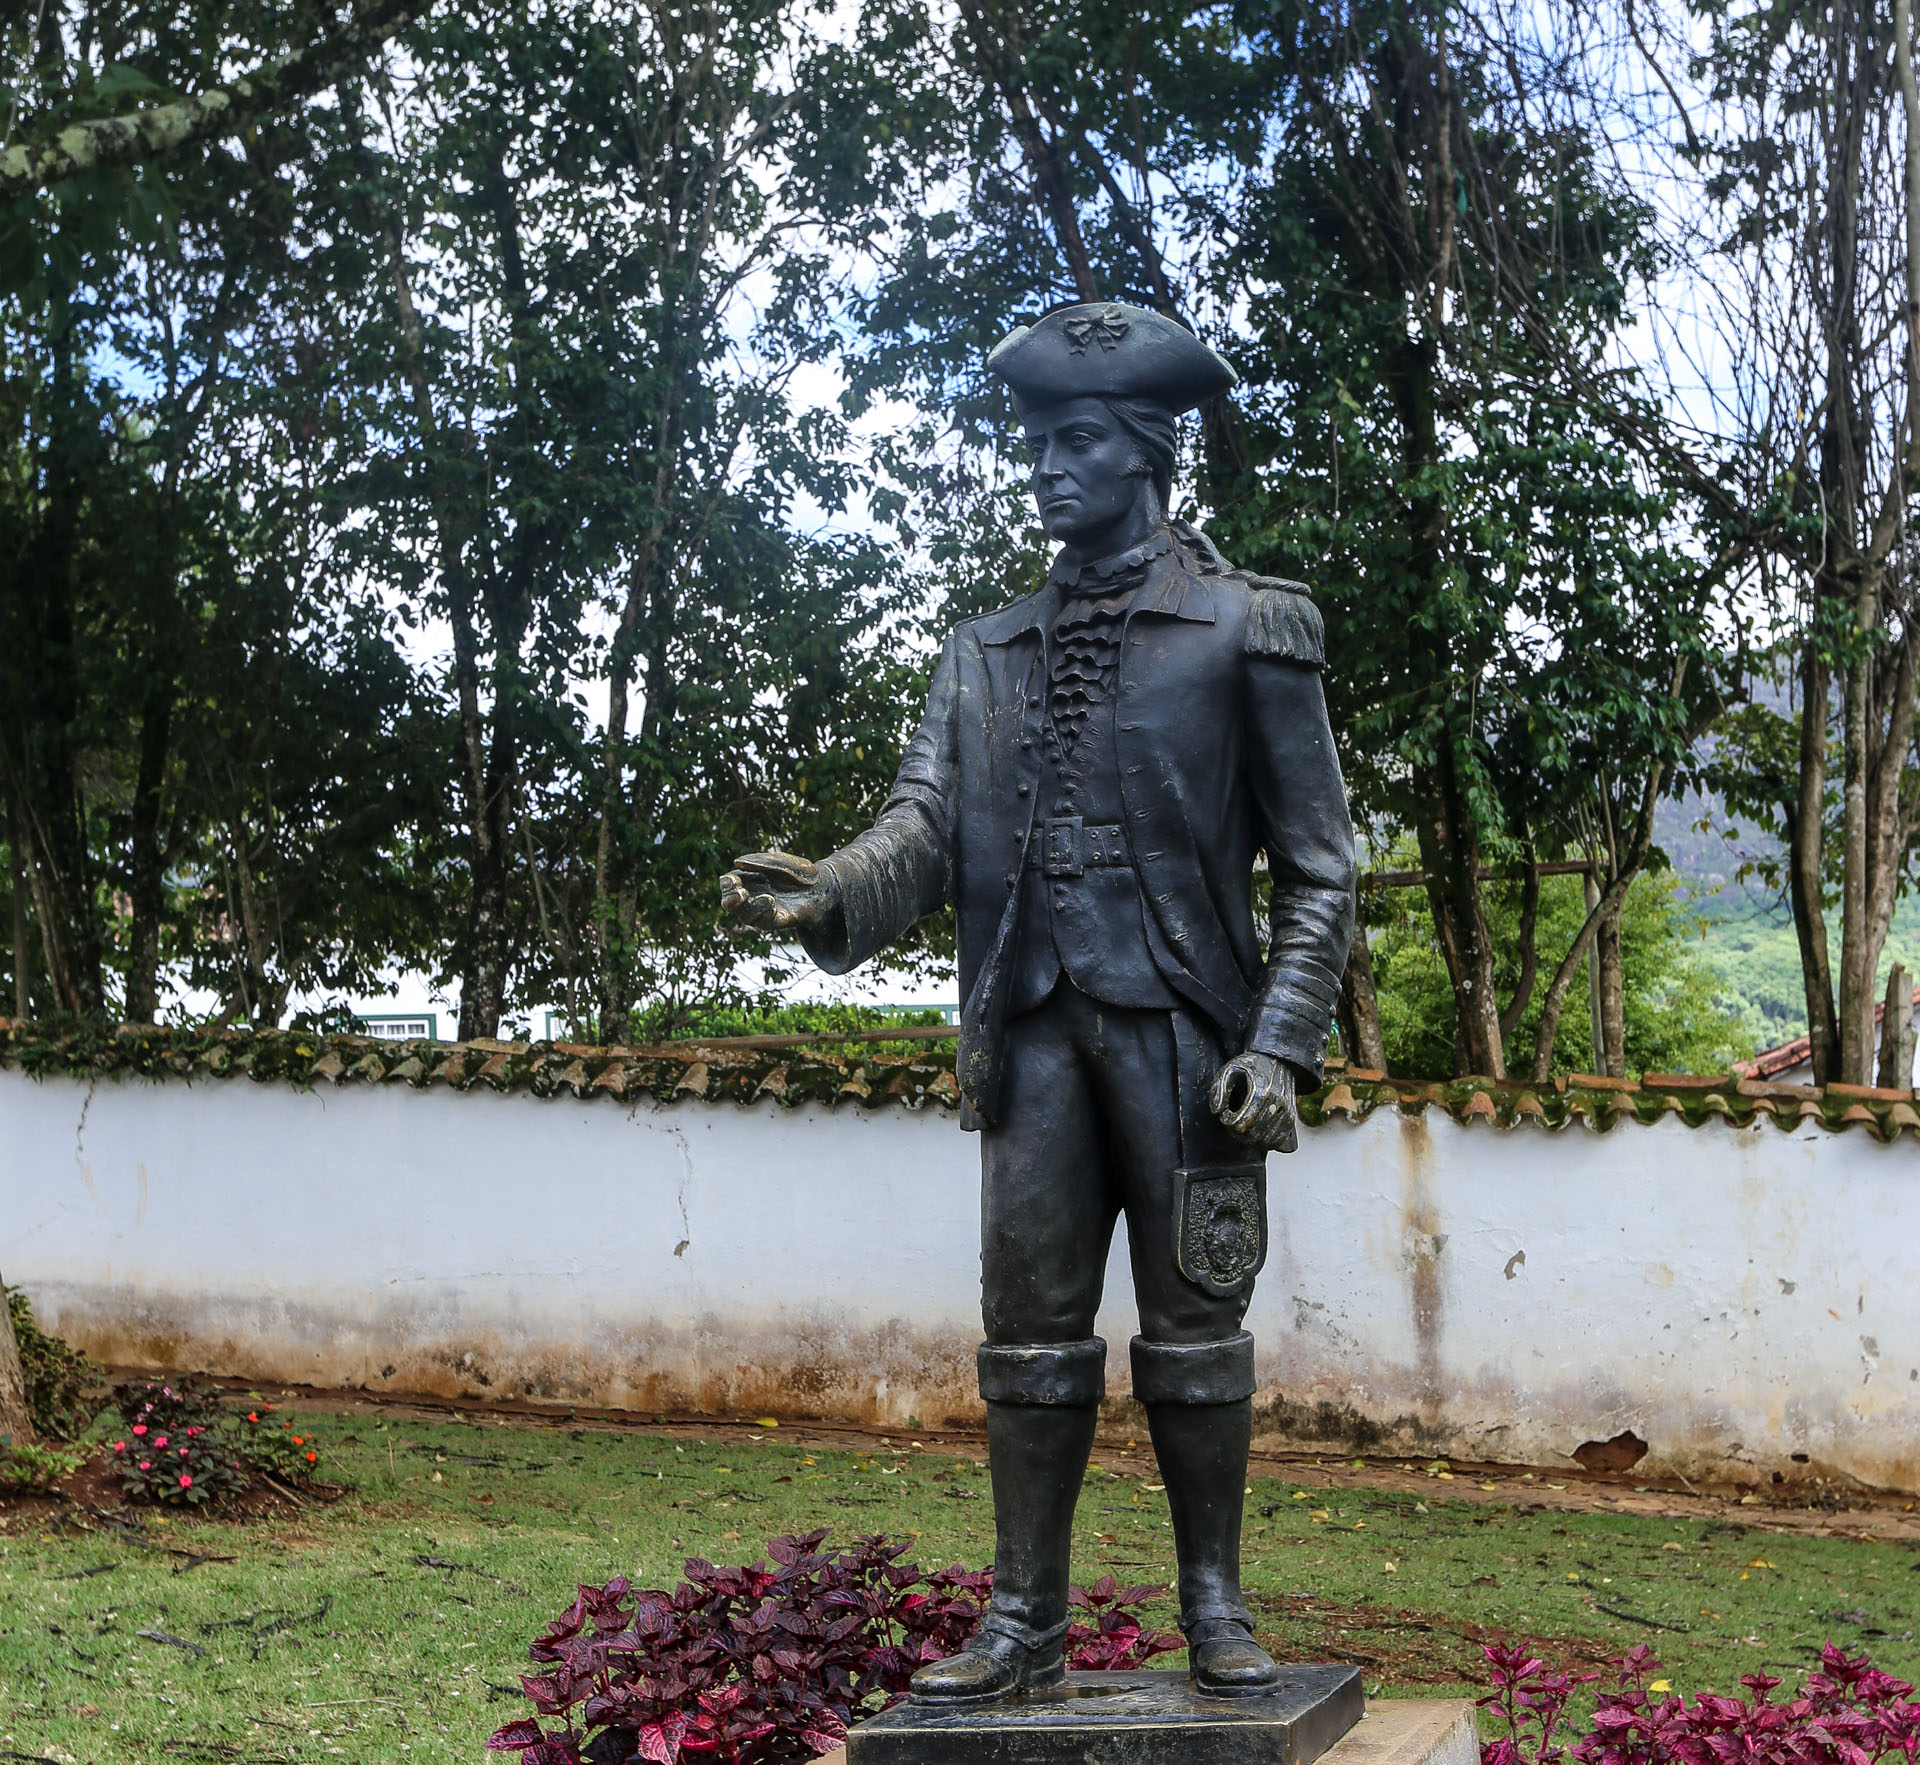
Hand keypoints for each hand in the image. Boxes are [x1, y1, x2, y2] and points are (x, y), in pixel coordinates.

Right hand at [718, 851, 835, 936]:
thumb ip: (760, 862)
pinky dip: (766, 915)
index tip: (733, 881)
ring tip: (767, 898)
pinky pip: (766, 923)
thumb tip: (736, 863)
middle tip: (740, 894)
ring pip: (747, 917)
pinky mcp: (780, 920)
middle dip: (731, 901)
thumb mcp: (780, 861)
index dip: (726, 885)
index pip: (728, 885)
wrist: (825, 886)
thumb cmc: (800, 873)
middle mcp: (753, 897)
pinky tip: (772, 905)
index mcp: (749, 880)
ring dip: (752, 908)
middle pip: (731, 905)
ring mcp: (765, 910)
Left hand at [1209, 1051, 1298, 1152]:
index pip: (1245, 1121)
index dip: (1231, 1125)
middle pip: (1255, 1133)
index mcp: (1261, 1090)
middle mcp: (1277, 1102)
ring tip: (1241, 1133)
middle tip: (1231, 1128)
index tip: (1225, 1119)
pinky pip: (1280, 1139)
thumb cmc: (1252, 1065)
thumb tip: (1217, 1112)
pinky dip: (1266, 1144)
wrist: (1280, 1060)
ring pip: (1267, 1139)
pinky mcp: (1292, 1117)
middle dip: (1239, 1135)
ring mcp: (1287, 1111)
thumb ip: (1219, 1089)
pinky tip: (1256, 1139)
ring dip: (1251, 1141)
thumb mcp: (1231, 1069)